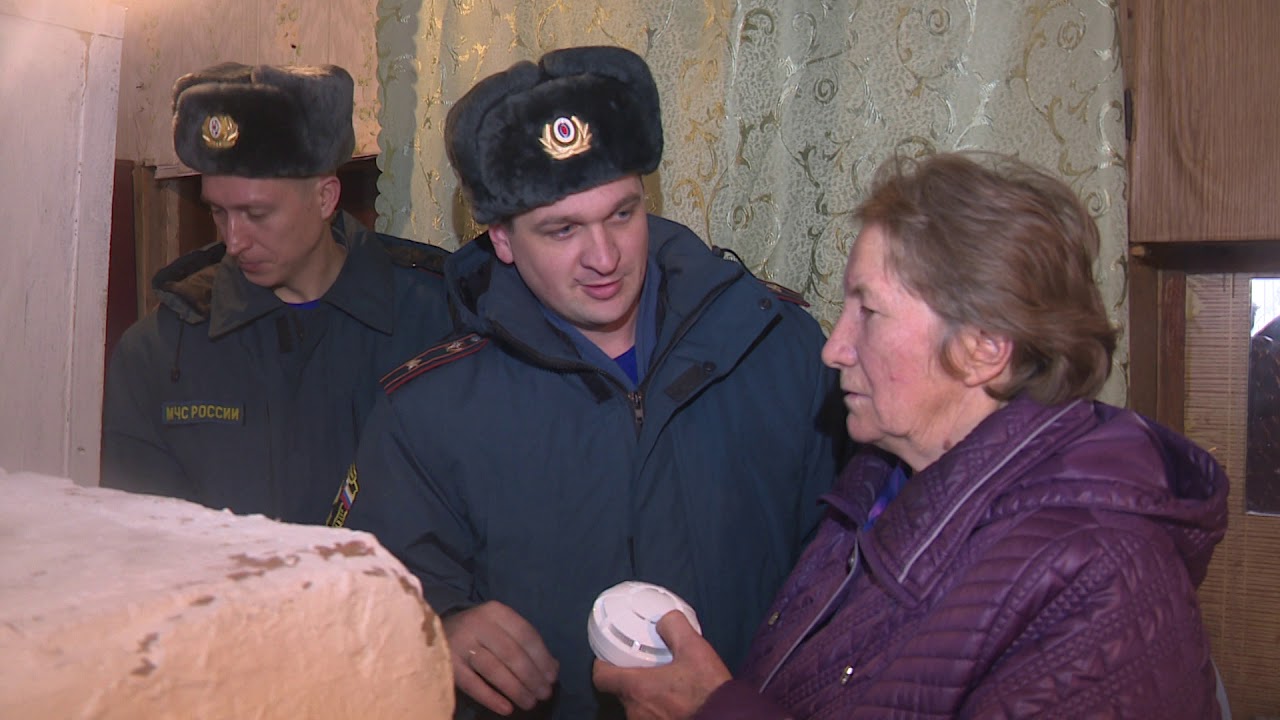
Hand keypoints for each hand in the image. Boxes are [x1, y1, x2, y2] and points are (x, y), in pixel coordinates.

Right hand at [443, 601, 558, 714]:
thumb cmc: (479, 633)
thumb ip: (526, 644)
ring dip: (516, 689)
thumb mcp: (502, 629)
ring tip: (530, 703)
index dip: (542, 658)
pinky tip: (507, 708)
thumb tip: (552, 668)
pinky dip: (491, 698)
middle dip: (532, 677)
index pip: (526, 635)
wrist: (435, 631)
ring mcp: (461, 644)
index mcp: (496, 612)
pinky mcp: (448, 664)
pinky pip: (473, 684)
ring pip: (494, 669)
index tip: (552, 677)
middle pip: (512, 654)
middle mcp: (478, 624)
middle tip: (544, 694)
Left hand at [593, 610, 731, 719]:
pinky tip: (675, 704)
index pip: (601, 677)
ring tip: (665, 687)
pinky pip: (650, 718)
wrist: (728, 719)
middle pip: (620, 692)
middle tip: (646, 668)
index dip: (603, 666)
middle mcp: (635, 711)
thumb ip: (673, 627)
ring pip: (636, 707)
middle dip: (631, 680)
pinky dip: (657, 710)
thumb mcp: (694, 648)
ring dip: (645, 697)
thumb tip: (663, 620)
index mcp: (636, 688)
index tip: (611, 658)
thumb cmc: (708, 689)